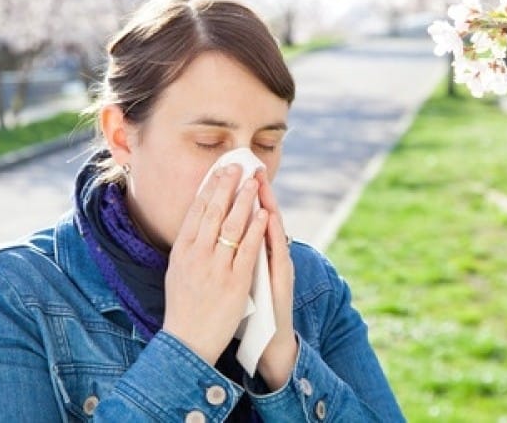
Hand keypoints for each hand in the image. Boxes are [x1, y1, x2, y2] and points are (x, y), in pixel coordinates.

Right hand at [162, 164, 268, 365]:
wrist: (187, 341)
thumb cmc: (183, 306)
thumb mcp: (176, 272)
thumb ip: (187, 247)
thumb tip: (196, 222)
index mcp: (181, 252)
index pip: (196, 212)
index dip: (209, 188)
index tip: (219, 171)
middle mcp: (196, 256)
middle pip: (213, 212)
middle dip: (226, 186)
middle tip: (238, 167)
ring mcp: (215, 268)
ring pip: (231, 225)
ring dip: (244, 200)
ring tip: (254, 183)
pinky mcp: (234, 282)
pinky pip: (247, 249)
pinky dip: (255, 229)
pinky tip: (263, 213)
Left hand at [255, 169, 297, 390]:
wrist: (268, 339)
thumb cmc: (251, 308)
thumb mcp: (242, 276)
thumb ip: (239, 252)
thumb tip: (225, 231)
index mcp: (259, 253)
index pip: (253, 217)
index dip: (247, 194)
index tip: (239, 171)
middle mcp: (272, 255)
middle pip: (265, 216)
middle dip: (258, 191)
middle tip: (253, 168)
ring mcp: (278, 266)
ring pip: (273, 229)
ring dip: (267, 204)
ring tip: (261, 183)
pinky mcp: (281, 279)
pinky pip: (276, 253)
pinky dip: (272, 235)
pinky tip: (270, 218)